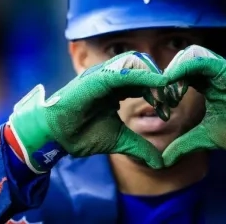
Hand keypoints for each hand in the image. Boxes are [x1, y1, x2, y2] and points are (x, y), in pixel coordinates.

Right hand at [9, 51, 168, 172]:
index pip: (144, 82)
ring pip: (136, 63)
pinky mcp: (96, 77)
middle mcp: (110, 76)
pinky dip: (143, 76)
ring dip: (154, 78)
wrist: (54, 138)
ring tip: (164, 96)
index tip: (170, 108)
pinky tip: (158, 84)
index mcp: (116, 88)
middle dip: (160, 83)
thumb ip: (139, 146)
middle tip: (171, 101)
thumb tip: (160, 162)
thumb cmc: (80, 134)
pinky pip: (124, 71)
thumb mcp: (118, 140)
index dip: (159, 92)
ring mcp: (103, 74)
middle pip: (144, 68)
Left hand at [162, 45, 225, 170]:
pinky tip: (172, 79)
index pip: (180, 76)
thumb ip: (184, 144)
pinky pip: (200, 60)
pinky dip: (183, 67)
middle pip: (180, 63)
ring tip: (166, 88)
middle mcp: (211, 73)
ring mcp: (219, 69)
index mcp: (206, 84)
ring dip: (173, 70)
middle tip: (159, 95)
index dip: (166, 85)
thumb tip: (164, 159)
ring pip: (188, 57)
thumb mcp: (205, 137)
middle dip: (166, 77)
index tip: (157, 101)